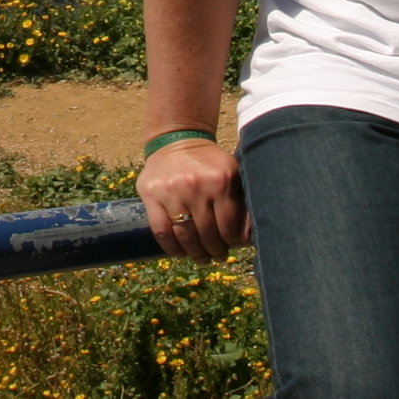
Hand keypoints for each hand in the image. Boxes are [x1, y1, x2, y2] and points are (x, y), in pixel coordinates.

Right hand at [137, 139, 249, 260]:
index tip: (230, 246)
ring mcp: (171, 191)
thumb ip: (243, 204)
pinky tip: (180, 252)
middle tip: (217, 256)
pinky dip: (171, 247)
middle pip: (207, 234)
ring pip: (184, 236)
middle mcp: (195, 186)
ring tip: (201, 258)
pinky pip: (161, 231)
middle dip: (214, 251)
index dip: (230, 242)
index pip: (228, 227)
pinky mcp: (151, 194)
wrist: (176, 140)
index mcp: (219, 181)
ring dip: (194, 253)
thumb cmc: (209, 162)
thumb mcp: (232, 174)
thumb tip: (247, 239)